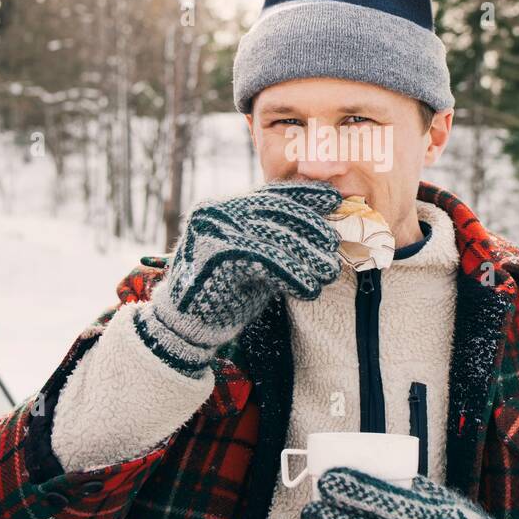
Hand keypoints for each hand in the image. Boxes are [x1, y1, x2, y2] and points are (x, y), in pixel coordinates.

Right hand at [134, 179, 343, 373]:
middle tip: (334, 246)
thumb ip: (276, 239)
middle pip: (276, 211)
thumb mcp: (254, 257)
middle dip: (311, 227)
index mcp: (223, 206)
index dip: (304, 194)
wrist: (183, 326)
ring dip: (307, 255)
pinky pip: (265, 260)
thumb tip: (324, 227)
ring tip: (328, 272)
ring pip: (273, 236)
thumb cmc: (224, 293)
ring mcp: (214, 230)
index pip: (270, 192)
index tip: (333, 199)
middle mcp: (216, 212)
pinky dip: (292, 275)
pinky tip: (309, 289)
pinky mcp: (216, 254)